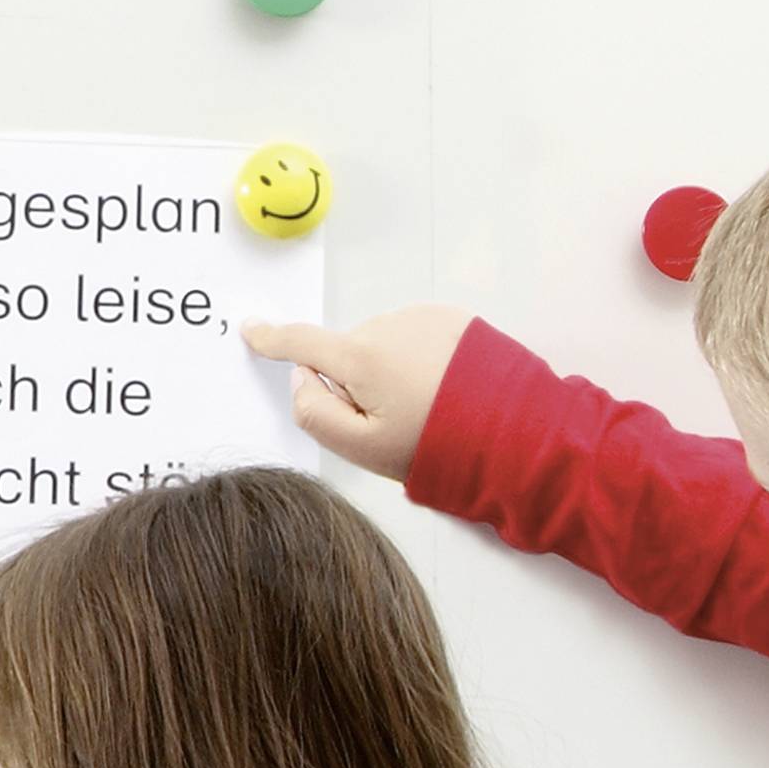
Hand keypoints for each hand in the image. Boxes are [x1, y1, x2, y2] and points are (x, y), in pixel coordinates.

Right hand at [239, 307, 476, 479]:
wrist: (515, 431)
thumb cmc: (436, 446)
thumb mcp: (362, 449)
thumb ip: (315, 413)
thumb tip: (303, 377)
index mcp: (361, 357)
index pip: (302, 342)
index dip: (272, 338)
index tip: (253, 329)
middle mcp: (388, 326)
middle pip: (347, 352)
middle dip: (355, 380)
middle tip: (391, 421)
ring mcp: (423, 318)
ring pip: (381, 344)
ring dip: (389, 370)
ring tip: (425, 407)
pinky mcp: (452, 319)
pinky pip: (414, 336)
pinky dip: (416, 359)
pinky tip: (441, 389)